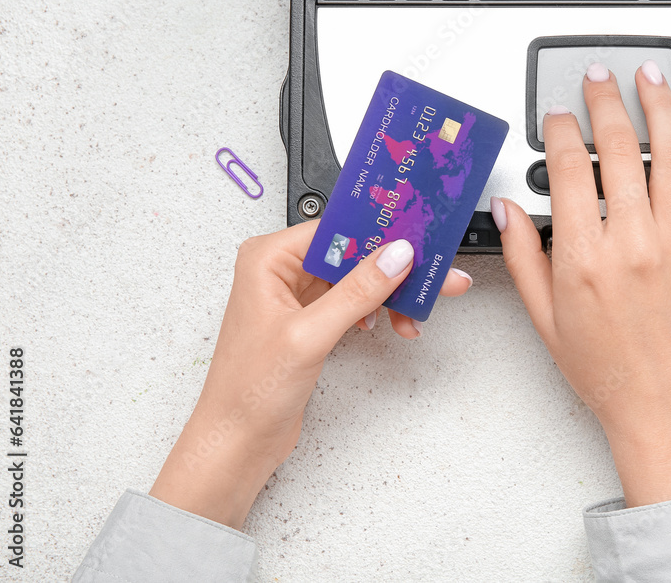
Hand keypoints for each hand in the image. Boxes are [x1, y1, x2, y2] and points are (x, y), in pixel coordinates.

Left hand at [150, 221, 471, 527]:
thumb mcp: (309, 336)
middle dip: (394, 268)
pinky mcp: (310, 321)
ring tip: (415, 311)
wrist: (237, 441)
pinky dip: (378, 311)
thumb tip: (394, 256)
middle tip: (433, 275)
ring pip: (357, 279)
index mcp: (268, 260)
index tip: (416, 237)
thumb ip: (356, 292)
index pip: (335, 229)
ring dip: (390, 294)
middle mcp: (281, 272)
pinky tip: (393, 323)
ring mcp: (297, 298)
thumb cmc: (248, 391)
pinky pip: (353, 302)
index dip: (378, 232)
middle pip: (352, 253)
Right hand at [495, 60, 670, 506]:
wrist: (662, 410)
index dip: (562, 131)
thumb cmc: (605, 371)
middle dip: (606, 102)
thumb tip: (507, 211)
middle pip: (621, 150)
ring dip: (662, 109)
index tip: (559, 117)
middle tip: (598, 77)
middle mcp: (633, 244)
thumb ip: (521, 257)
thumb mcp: (544, 318)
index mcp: (584, 258)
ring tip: (651, 80)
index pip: (571, 169)